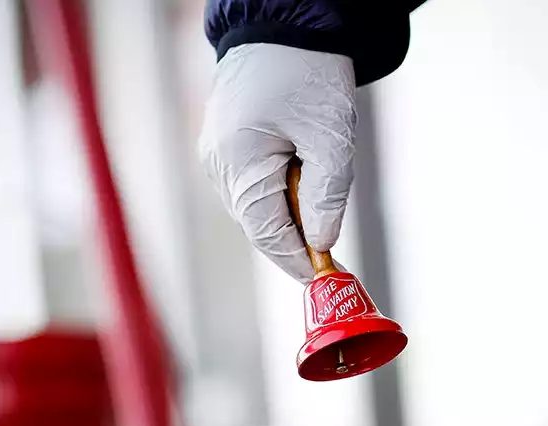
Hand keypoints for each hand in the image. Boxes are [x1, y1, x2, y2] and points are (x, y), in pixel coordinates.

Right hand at [198, 43, 356, 282]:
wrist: (284, 23)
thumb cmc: (308, 72)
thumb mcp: (331, 138)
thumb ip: (327, 197)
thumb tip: (321, 243)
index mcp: (237, 166)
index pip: (267, 235)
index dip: (297, 261)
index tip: (325, 279)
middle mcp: (217, 166)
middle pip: (258, 223)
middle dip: (294, 238)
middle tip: (330, 252)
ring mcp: (215, 155)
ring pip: (255, 205)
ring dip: (287, 212)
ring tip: (319, 201)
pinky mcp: (223, 144)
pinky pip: (250, 183)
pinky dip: (277, 191)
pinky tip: (301, 179)